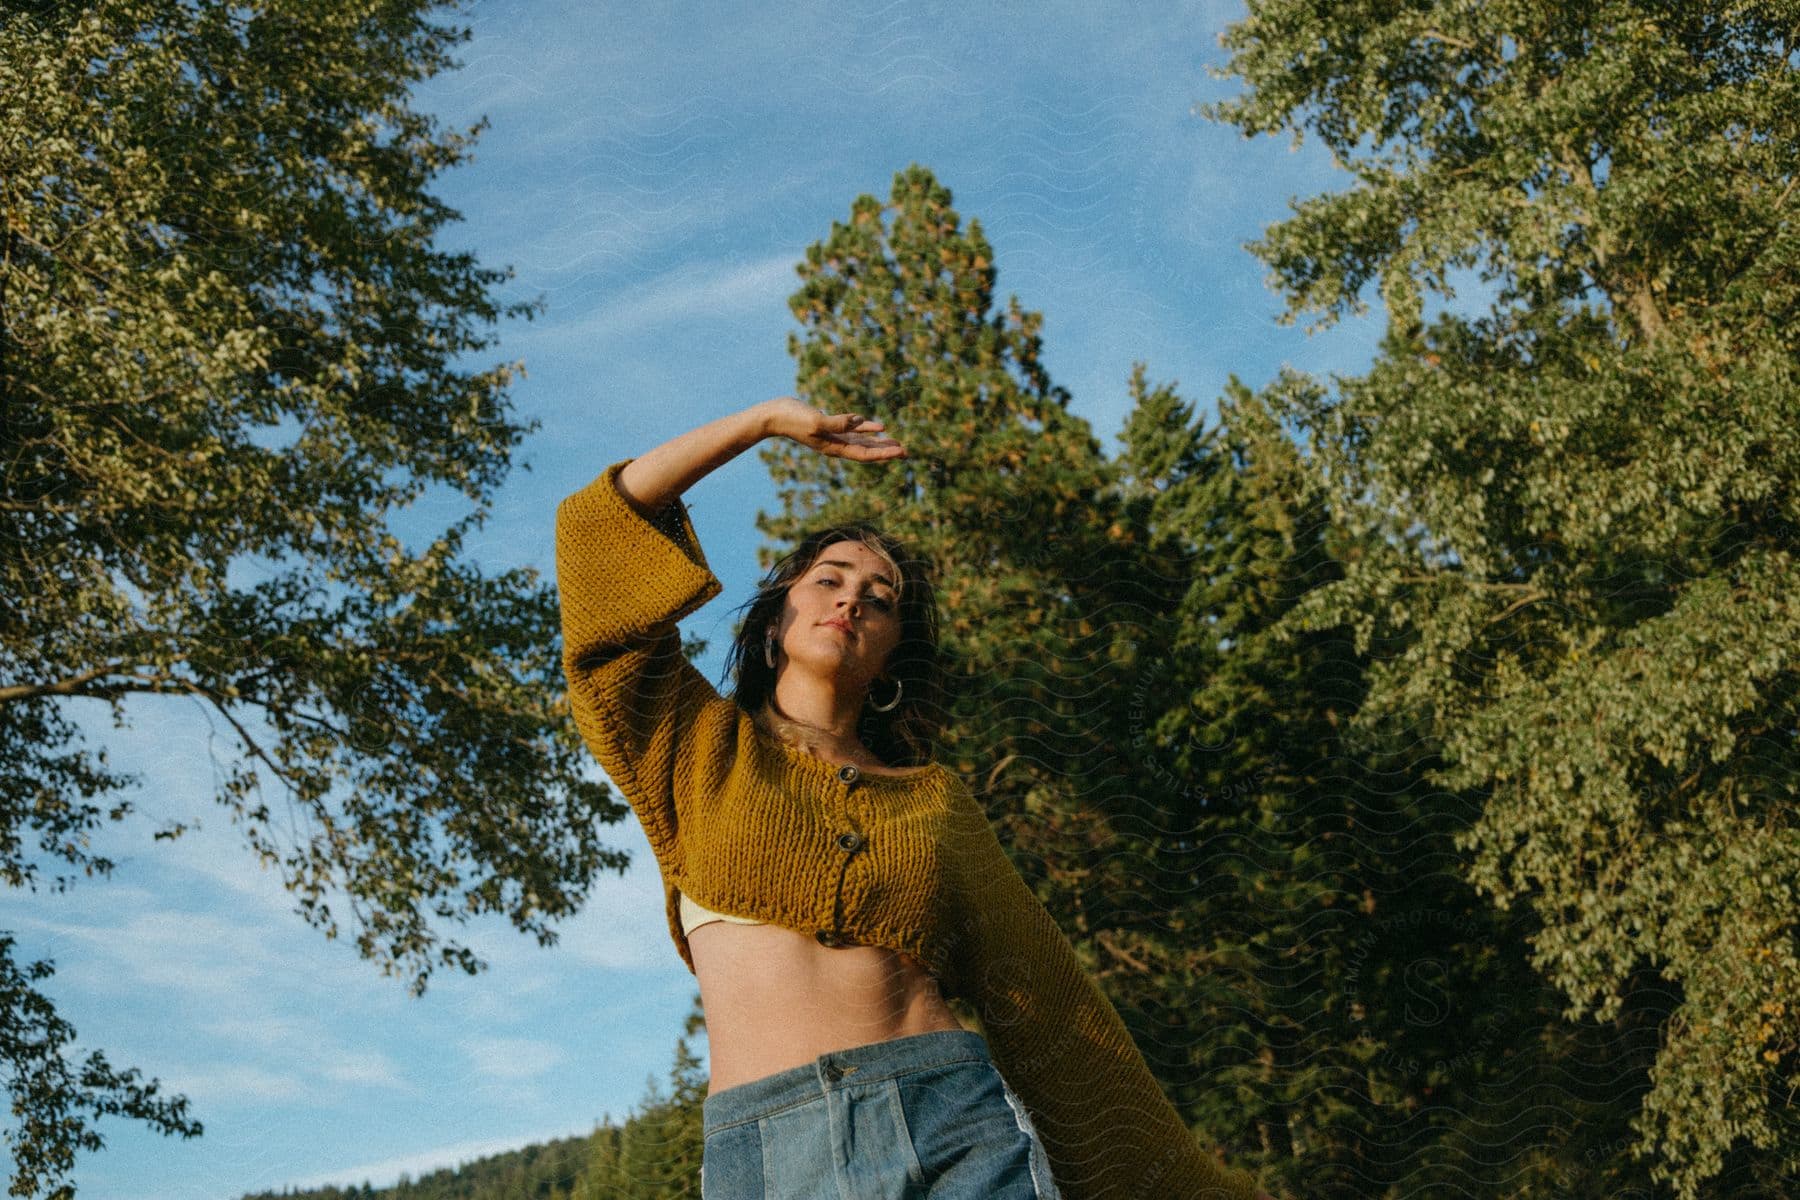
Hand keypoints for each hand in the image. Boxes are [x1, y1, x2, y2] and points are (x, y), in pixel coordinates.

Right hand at [759, 396, 905, 460]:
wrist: (774, 416)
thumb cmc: (793, 419)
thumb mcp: (816, 420)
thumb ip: (838, 422)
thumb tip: (859, 421)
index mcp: (834, 447)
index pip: (864, 455)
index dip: (883, 454)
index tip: (901, 452)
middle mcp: (836, 445)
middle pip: (867, 452)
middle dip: (886, 452)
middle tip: (907, 452)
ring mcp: (833, 437)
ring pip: (862, 443)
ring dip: (879, 443)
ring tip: (897, 442)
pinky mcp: (830, 425)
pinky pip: (853, 429)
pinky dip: (866, 429)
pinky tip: (878, 427)